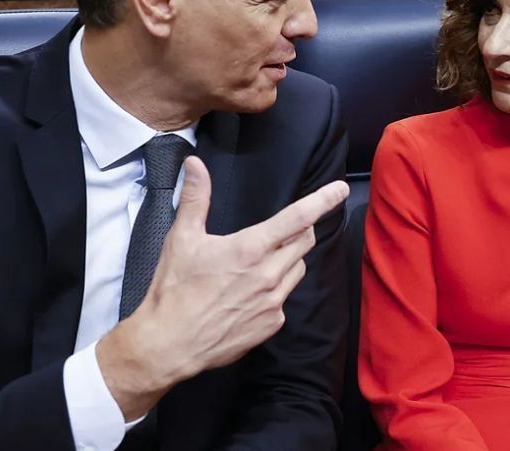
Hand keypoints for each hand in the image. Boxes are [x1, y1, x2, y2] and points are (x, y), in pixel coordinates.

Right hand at [98, 156, 348, 419]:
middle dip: (300, 230)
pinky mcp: (272, 324)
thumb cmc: (173, 290)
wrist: (169, 345)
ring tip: (259, 263)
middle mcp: (269, 275)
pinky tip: (250, 294)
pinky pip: (285, 298)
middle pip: (304, 241)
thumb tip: (194, 164)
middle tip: (281, 230)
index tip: (340, 189)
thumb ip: (195, 198)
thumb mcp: (181, 239)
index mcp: (250, 249)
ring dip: (288, 260)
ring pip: (298, 269)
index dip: (323, 200)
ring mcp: (274, 302)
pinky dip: (276, 290)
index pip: (298, 218)